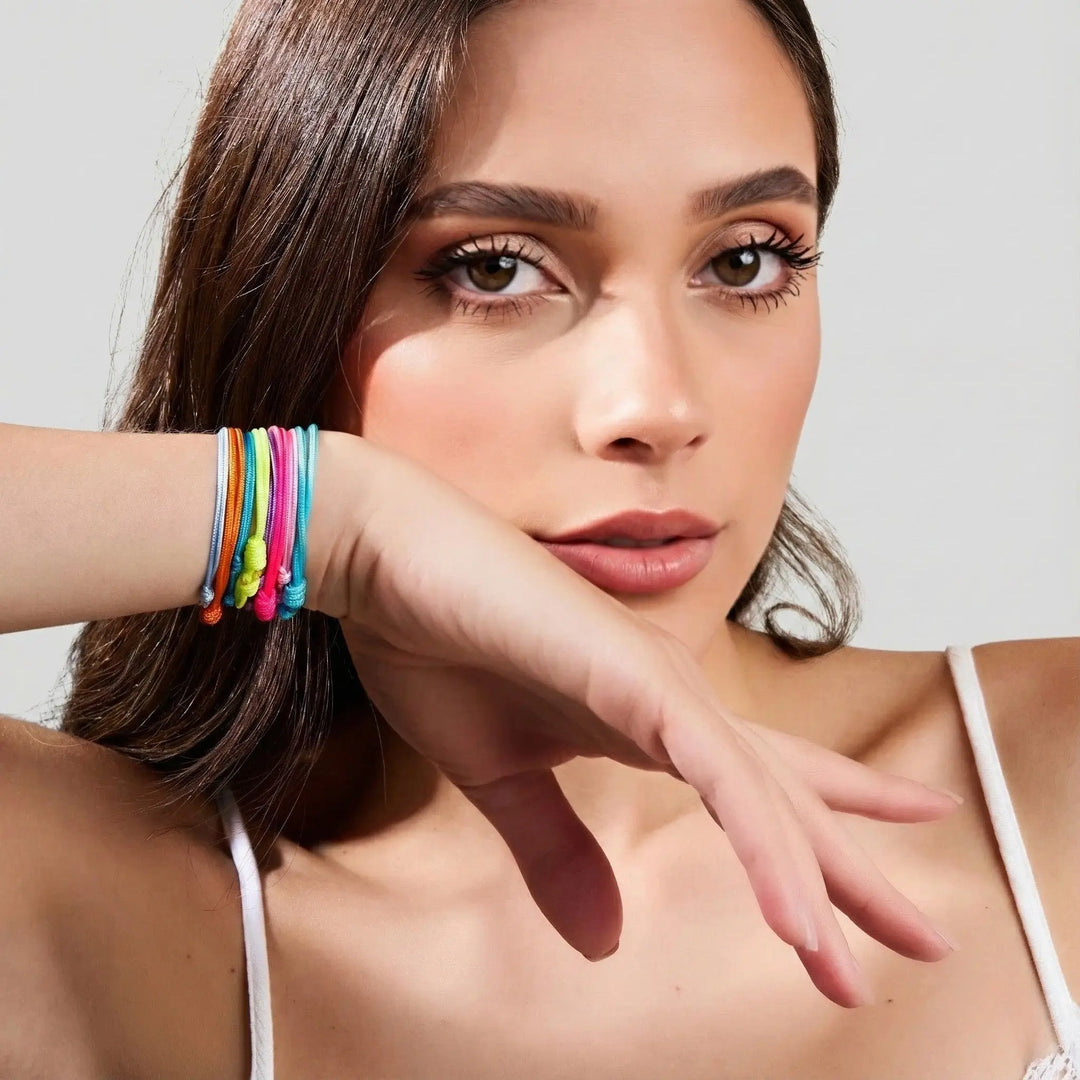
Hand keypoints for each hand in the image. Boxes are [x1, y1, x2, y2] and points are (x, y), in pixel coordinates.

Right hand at [308, 432, 960, 1007]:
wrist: (385, 559)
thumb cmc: (436, 643)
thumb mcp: (500, 779)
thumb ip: (558, 851)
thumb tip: (606, 944)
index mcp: (643, 721)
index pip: (754, 783)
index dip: (819, 830)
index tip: (870, 886)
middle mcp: (668, 699)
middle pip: (785, 795)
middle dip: (854, 871)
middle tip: (927, 937)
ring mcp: (656, 684)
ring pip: (765, 794)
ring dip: (820, 881)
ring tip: (863, 966)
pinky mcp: (630, 674)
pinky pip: (716, 771)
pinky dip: (761, 843)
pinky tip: (797, 914)